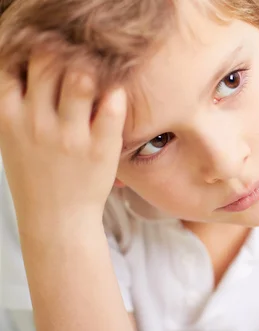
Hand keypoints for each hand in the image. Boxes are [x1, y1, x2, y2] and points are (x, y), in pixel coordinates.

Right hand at [0, 54, 126, 231]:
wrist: (57, 218)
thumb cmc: (36, 175)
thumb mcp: (12, 137)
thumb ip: (18, 102)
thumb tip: (29, 65)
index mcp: (9, 117)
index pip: (15, 64)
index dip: (32, 52)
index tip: (48, 55)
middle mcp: (36, 123)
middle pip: (48, 63)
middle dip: (62, 54)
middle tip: (77, 60)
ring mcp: (70, 136)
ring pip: (80, 79)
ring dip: (90, 69)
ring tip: (97, 74)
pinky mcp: (100, 148)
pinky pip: (111, 107)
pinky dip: (115, 94)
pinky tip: (116, 93)